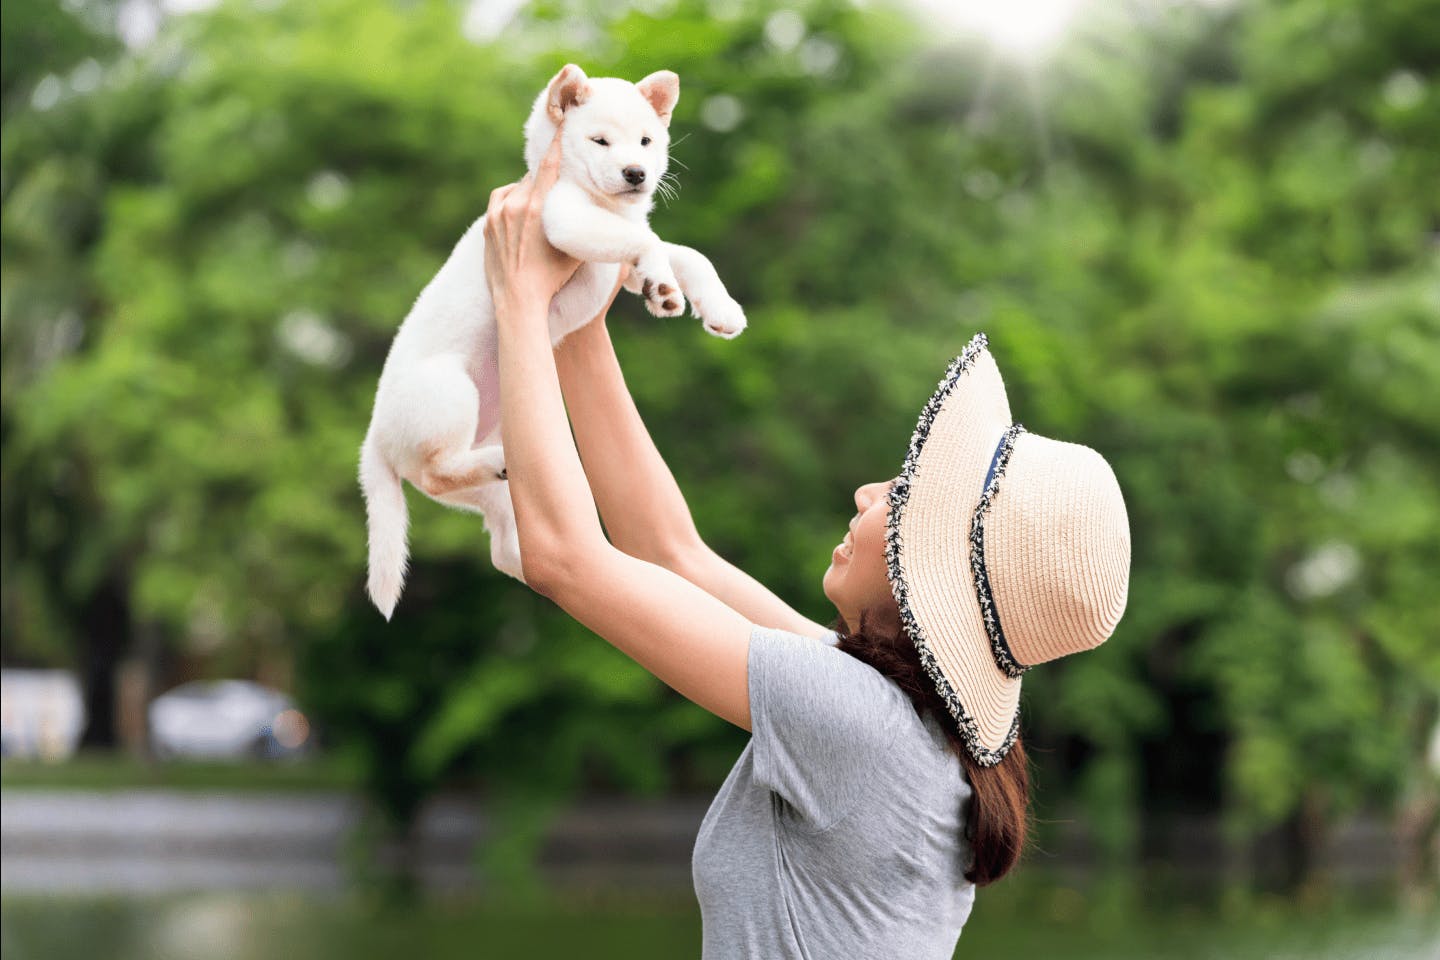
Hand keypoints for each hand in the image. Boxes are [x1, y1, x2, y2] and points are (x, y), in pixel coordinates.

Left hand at [483, 132, 580, 317]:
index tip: (561, 122)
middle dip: (544, 181)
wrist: (518, 300)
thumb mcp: (575, 249)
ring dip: (527, 192)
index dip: (557, 143)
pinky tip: (521, 214)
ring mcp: (497, 214)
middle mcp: (514, 205)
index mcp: (537, 208)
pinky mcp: (488, 223)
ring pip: (516, 188)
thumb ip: (581, 224)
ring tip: (538, 208)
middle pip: (532, 178)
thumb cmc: (551, 278)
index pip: (549, 166)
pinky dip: (512, 202)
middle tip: (555, 190)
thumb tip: (597, 213)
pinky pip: (502, 201)